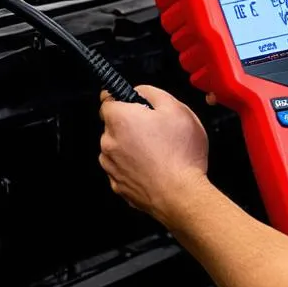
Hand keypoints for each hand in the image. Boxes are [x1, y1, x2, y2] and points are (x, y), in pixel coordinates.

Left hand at [98, 86, 209, 225]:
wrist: (181, 194)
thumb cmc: (180, 154)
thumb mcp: (176, 108)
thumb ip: (152, 93)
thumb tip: (140, 92)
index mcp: (120, 119)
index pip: (107, 99)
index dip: (122, 98)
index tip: (131, 103)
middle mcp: (109, 142)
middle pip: (114, 125)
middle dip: (131, 125)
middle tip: (156, 130)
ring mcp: (111, 166)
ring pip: (117, 148)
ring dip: (131, 147)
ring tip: (158, 152)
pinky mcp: (117, 185)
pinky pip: (122, 168)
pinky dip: (134, 167)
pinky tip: (154, 168)